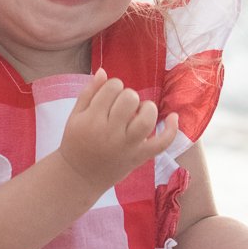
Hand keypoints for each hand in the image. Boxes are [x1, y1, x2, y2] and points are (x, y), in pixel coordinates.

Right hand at [58, 72, 178, 193]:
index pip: (113, 87)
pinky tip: (172, 117)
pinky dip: (172, 129)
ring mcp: (127, 146)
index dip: (113, 87)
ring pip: (147, 118)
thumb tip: (104, 72)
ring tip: (138, 113)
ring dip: (146, 109)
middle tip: (121, 108)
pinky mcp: (140, 157)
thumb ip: (89, 92)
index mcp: (92, 119)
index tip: (108, 98)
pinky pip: (162, 142)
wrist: (79, 176)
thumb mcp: (75, 116)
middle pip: (131, 98)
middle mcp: (110, 132)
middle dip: (128, 96)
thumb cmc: (76, 142)